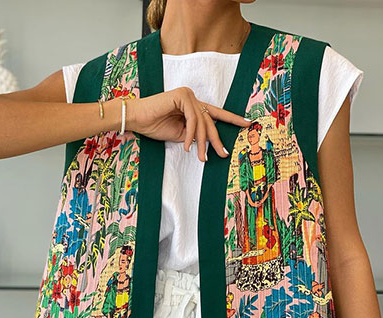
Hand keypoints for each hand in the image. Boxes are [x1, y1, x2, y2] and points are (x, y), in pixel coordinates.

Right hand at [127, 86, 250, 161]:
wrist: (136, 119)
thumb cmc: (154, 126)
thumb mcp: (179, 135)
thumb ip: (194, 135)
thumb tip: (207, 143)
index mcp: (193, 106)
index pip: (215, 113)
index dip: (232, 119)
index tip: (247, 124)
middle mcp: (193, 98)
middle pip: (211, 120)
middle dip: (216, 140)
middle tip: (223, 154)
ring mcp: (188, 94)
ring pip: (203, 122)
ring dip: (201, 142)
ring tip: (201, 158)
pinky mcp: (183, 95)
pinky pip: (193, 119)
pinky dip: (191, 134)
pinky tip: (187, 146)